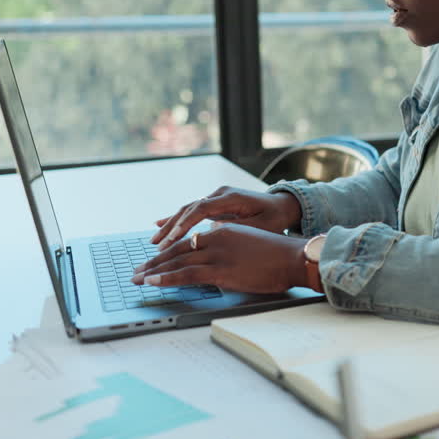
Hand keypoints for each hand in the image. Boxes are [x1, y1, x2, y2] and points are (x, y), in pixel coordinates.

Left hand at [131, 222, 306, 291]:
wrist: (293, 258)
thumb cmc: (277, 255)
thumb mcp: (249, 244)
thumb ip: (230, 249)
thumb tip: (219, 260)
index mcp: (223, 231)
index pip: (187, 241)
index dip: (168, 252)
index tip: (154, 260)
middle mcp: (216, 238)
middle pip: (177, 250)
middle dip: (154, 262)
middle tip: (137, 270)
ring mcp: (217, 254)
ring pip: (177, 262)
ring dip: (153, 271)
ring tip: (137, 278)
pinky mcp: (220, 270)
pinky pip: (186, 275)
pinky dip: (166, 278)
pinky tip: (152, 281)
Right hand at [150, 186, 300, 248]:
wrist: (283, 205)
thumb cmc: (275, 218)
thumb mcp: (261, 226)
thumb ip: (238, 228)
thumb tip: (214, 230)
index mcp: (232, 197)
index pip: (202, 209)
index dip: (186, 223)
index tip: (173, 237)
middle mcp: (221, 194)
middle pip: (190, 208)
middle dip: (172, 227)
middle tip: (157, 245)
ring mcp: (217, 197)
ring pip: (188, 210)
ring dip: (171, 225)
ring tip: (155, 241)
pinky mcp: (216, 204)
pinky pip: (193, 212)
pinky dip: (177, 220)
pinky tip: (160, 226)